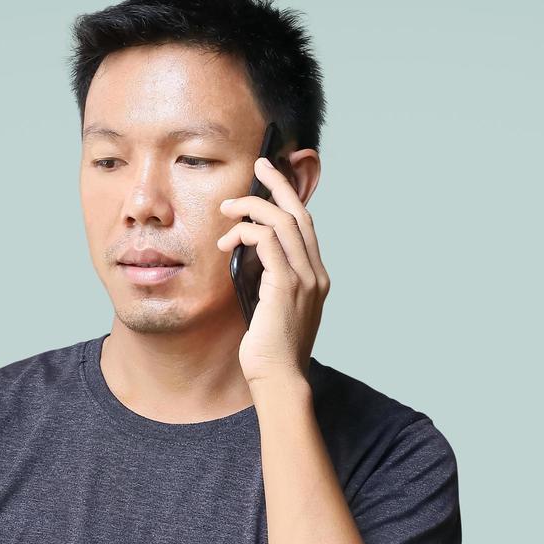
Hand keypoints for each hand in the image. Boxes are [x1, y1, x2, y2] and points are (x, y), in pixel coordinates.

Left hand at [216, 156, 330, 386]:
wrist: (278, 379)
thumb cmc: (270, 352)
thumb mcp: (272, 309)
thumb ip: (269, 281)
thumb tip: (249, 256)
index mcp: (316, 278)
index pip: (305, 227)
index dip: (289, 199)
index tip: (271, 181)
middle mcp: (316, 274)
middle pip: (300, 213)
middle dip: (279, 183)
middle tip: (260, 164)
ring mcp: (304, 279)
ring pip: (282, 221)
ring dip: (252, 207)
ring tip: (227, 210)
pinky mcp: (285, 285)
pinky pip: (267, 241)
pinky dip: (246, 232)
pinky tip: (229, 240)